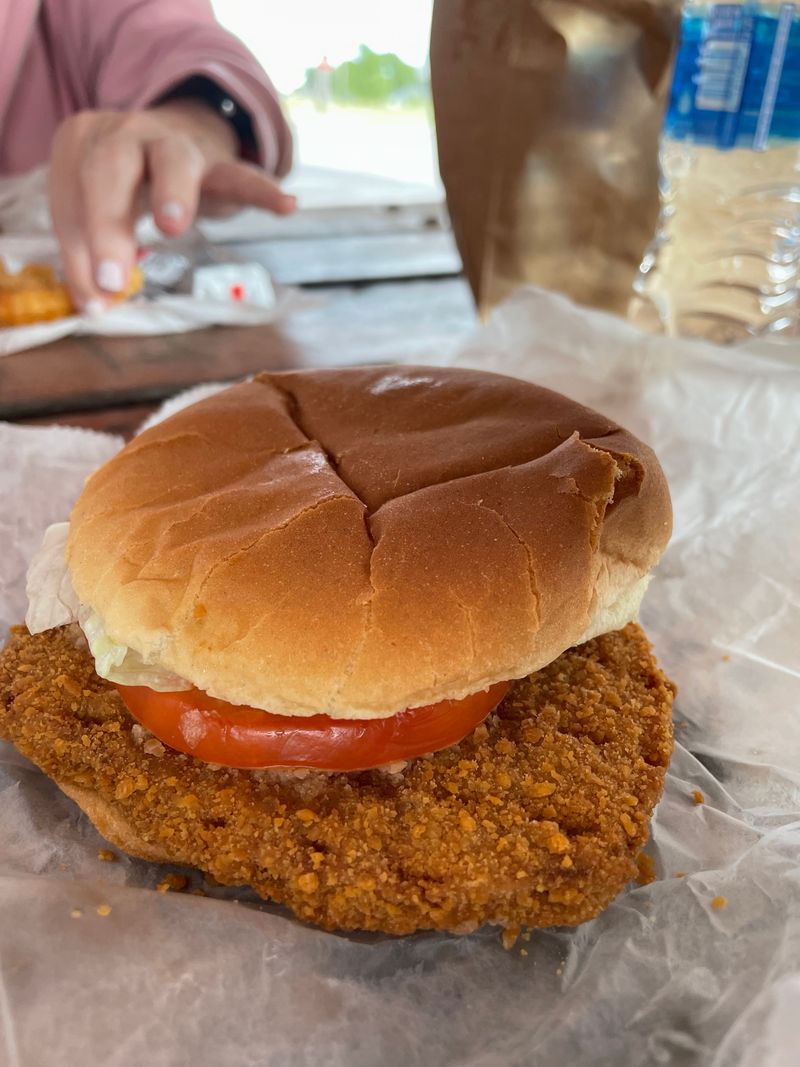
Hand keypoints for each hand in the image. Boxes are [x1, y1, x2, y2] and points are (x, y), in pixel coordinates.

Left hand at [49, 100, 295, 311]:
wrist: (177, 134)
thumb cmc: (128, 182)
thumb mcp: (98, 211)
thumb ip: (87, 256)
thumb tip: (95, 307)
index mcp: (83, 143)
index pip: (71, 197)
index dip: (79, 250)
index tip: (95, 297)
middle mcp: (124, 132)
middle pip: (110, 169)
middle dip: (107, 224)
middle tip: (112, 279)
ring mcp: (174, 142)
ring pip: (173, 161)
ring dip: (172, 192)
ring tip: (172, 226)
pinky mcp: (220, 161)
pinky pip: (241, 176)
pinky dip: (262, 190)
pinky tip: (286, 205)